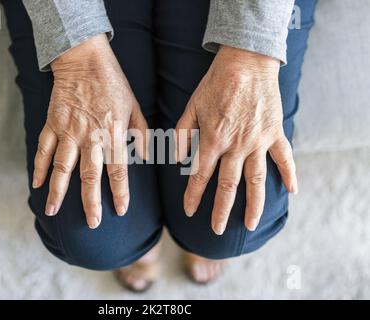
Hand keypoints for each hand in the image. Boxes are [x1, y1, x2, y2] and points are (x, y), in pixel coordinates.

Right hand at [33, 34, 147, 228]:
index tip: (120, 211)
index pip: (118, 171)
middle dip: (90, 202)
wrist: (85, 59)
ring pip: (61, 167)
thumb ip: (142, 134)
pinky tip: (35, 184)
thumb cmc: (114, 84)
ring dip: (57, 191)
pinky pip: (43, 148)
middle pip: (89, 176)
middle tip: (92, 223)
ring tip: (52, 211)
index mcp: (113, 133)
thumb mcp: (135, 107)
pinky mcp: (53, 123)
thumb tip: (146, 157)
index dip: (120, 193)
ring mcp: (68, 131)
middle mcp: (90, 136)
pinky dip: (38, 167)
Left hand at [175, 46, 296, 234]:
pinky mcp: (275, 132)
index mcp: (213, 139)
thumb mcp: (190, 106)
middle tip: (217, 230)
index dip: (193, 195)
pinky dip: (289, 174)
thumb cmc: (215, 84)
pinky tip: (292, 191)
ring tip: (251, 224)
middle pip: (228, 185)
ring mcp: (258, 141)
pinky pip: (285, 157)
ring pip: (256, 179)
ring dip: (253, 204)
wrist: (245, 61)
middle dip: (220, 210)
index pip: (200, 175)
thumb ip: (182, 135)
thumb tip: (178, 160)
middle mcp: (236, 145)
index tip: (188, 211)